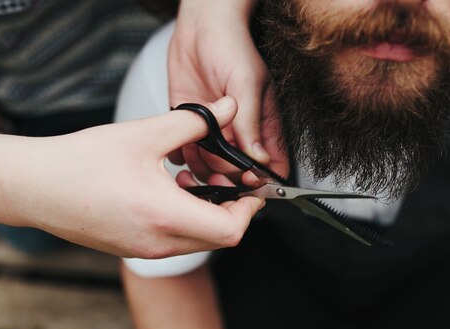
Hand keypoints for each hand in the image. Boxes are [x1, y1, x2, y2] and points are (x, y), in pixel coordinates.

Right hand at [0, 97, 263, 256]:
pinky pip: (174, 241)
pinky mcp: (133, 249)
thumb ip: (193, 122)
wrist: (34, 187)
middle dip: (233, 211)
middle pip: (219, 239)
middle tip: (230, 181)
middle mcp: (158, 242)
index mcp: (165, 216)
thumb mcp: (143, 134)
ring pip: (197, 241)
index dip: (250, 210)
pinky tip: (168, 190)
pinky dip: (185, 219)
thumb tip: (228, 109)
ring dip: (208, 214)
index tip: (252, 188)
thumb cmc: (80, 162)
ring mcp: (145, 250)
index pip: (231, 231)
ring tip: (192, 180)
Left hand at [167, 0, 288, 181]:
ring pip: (210, 166)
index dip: (260, 179)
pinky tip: (180, 147)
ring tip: (195, 160)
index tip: (247, 182)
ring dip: (202, 170)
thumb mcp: (247, 84)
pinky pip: (186, 152)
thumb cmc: (232, 46)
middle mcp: (239, 132)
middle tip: (215, 172)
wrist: (200, 26)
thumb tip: (259, 158)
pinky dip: (182, 157)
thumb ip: (251, 122)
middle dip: (227, 177)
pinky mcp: (191, 124)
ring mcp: (214, 130)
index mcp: (262, 125)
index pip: (269, 164)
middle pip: (237, 172)